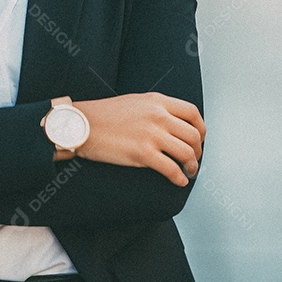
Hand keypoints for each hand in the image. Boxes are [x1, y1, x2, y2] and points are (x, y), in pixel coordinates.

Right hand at [72, 92, 204, 186]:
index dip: (201, 128)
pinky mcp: (143, 153)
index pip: (192, 113)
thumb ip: (156, 109)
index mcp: (157, 101)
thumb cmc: (103, 115)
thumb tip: (173, 124)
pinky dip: (179, 178)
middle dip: (198, 151)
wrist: (81, 124)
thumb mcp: (135, 102)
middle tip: (194, 159)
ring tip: (189, 171)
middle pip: (193, 135)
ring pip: (187, 153)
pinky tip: (178, 180)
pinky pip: (171, 169)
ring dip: (192, 166)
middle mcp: (158, 116)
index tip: (199, 138)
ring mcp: (151, 134)